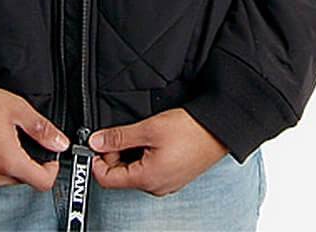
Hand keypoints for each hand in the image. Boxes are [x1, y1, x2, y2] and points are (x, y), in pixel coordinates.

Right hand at [0, 85, 69, 190]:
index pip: (42, 182)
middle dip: (25, 161)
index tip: (49, 157)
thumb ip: (41, 129)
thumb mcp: (17, 109)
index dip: (51, 169)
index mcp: (9, 161)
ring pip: (2, 179)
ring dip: (5, 164)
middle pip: (21, 179)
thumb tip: (60, 142)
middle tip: (18, 138)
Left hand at [88, 108, 227, 195]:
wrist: (219, 130)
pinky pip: (149, 168)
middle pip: (121, 175)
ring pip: (135, 171)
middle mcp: (156, 186)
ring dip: (129, 153)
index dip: (97, 160)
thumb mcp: (149, 129)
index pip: (108, 179)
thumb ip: (119, 137)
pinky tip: (150, 138)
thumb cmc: (190, 131)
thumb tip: (96, 141)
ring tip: (138, 132)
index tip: (96, 142)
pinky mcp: (173, 175)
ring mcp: (166, 182)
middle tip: (118, 133)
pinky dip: (143, 154)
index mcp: (147, 179)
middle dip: (114, 154)